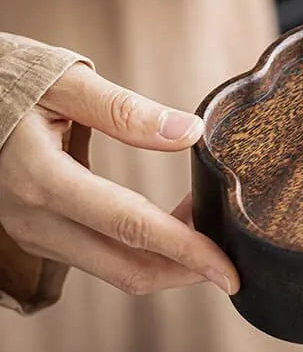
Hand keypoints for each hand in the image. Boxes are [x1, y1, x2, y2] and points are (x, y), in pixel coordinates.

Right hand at [0, 64, 239, 295]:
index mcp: (42, 179)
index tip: (229, 272)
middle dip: (188, 269)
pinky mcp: (38, 233)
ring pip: (116, 270)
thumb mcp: (64, 83)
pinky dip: (144, 251)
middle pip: (128, 268)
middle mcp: (35, 219)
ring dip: (168, 259)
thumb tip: (190, 132)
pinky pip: (101, 258)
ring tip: (207, 226)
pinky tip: (172, 225)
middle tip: (232, 251)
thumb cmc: (7, 80)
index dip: (188, 252)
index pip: (131, 227)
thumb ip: (125, 110)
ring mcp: (34, 232)